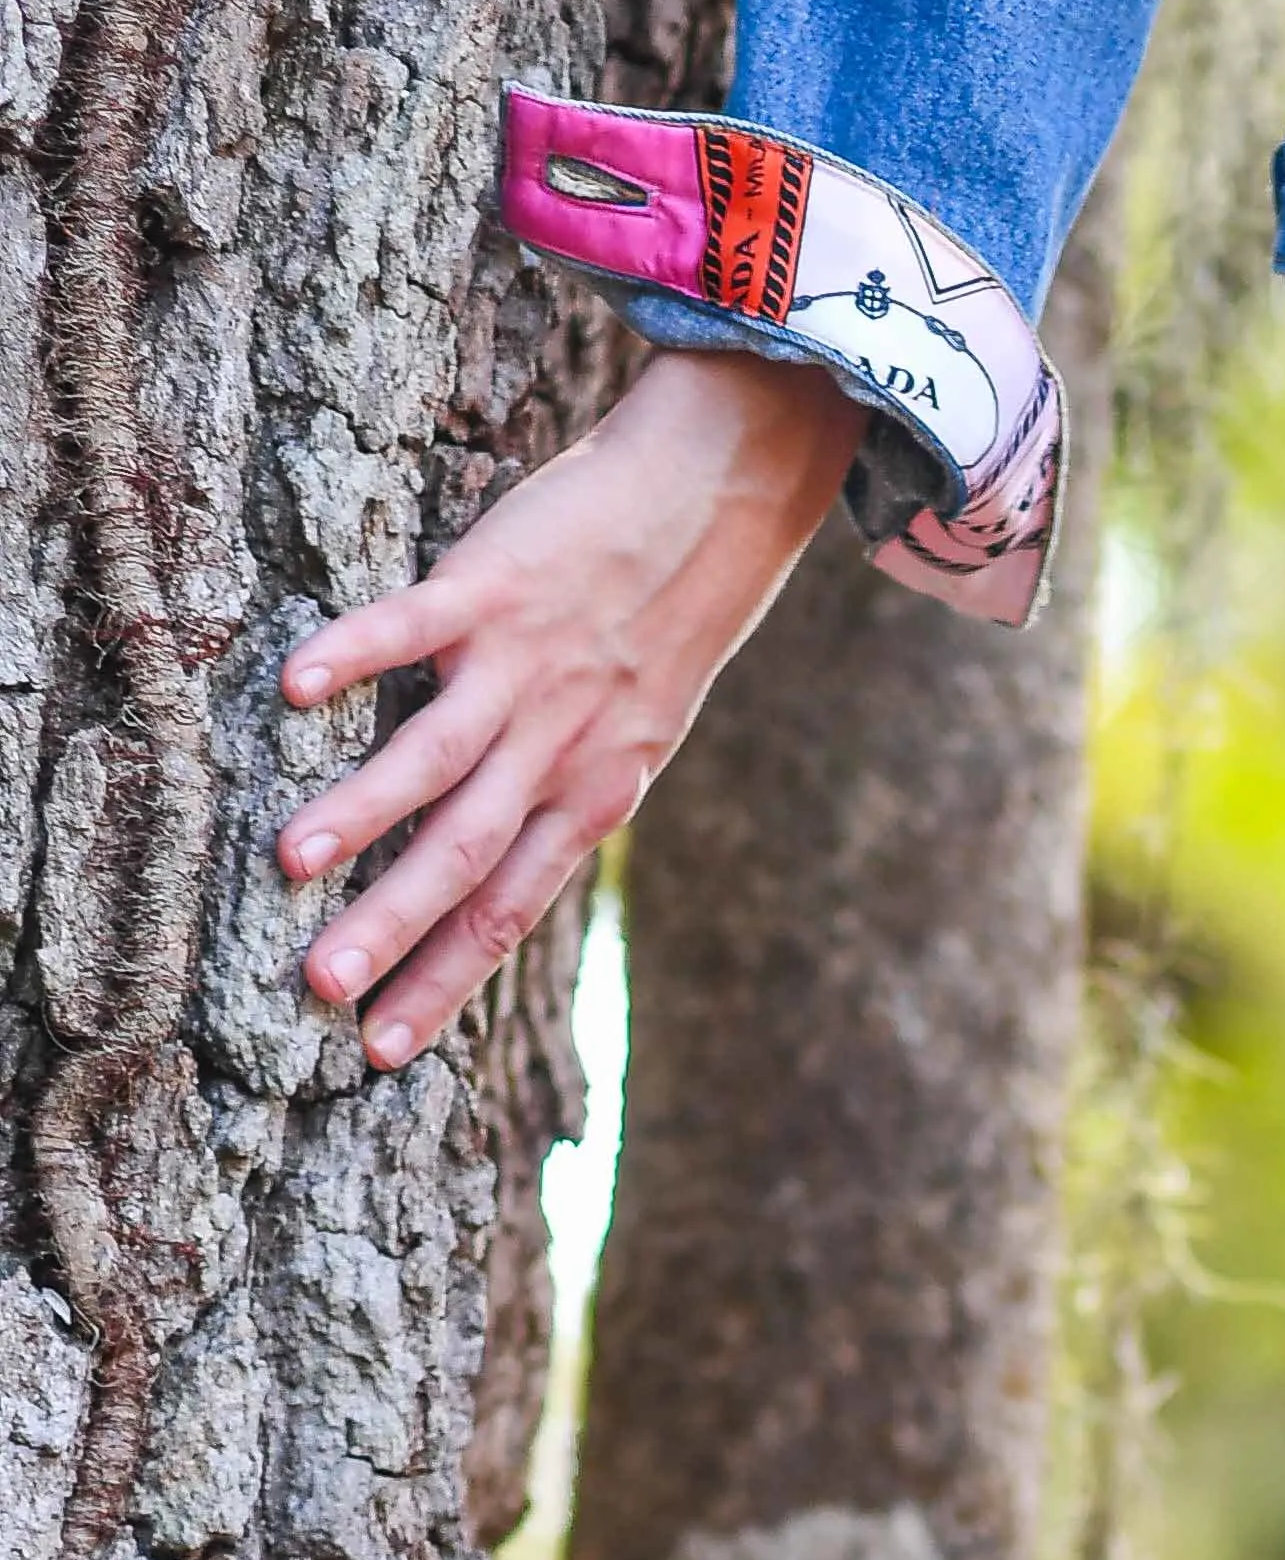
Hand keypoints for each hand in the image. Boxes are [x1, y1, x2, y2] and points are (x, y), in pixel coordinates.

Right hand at [280, 347, 859, 1066]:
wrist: (718, 509)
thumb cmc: (665, 629)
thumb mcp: (636, 739)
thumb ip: (566, 799)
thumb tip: (503, 862)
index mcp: (589, 799)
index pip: (508, 914)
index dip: (444, 983)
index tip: (382, 1050)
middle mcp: (554, 751)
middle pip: (464, 859)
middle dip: (393, 931)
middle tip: (321, 987)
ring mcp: (522, 671)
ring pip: (437, 762)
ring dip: (361, 814)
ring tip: (292, 863)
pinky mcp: (493, 589)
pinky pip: (413, 629)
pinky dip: (357, 655)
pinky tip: (297, 687)